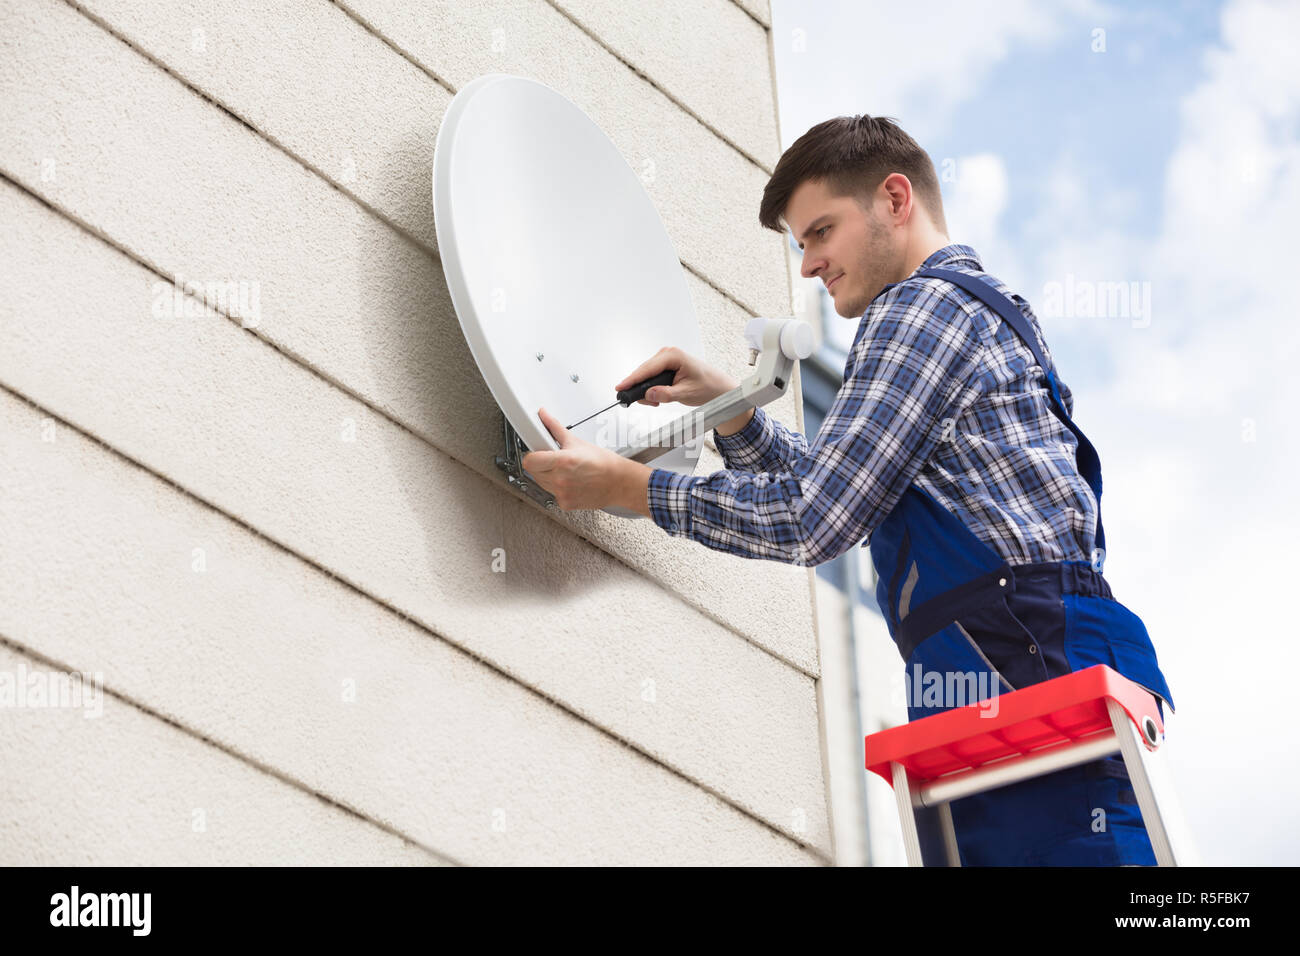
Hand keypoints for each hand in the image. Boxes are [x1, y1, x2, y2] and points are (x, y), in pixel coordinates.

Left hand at [521, 407, 644, 511]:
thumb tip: (543, 416)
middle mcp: (560, 479)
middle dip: (540, 464)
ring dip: (548, 476)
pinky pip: (552, 493)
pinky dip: (558, 487)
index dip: (531, 455)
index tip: (536, 452)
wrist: (619, 482)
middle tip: (553, 459)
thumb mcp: (577, 442)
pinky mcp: (565, 503)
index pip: (529, 461)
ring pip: (541, 483)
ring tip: (565, 470)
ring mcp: (562, 493)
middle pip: (533, 472)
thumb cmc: (603, 463)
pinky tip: (570, 481)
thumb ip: (555, 428)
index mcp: (562, 461)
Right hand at [614, 346, 736, 407]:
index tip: (620, 388)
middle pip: (643, 371)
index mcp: (673, 356)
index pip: (647, 369)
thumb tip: (649, 394)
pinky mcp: (664, 364)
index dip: (632, 380)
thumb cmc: (707, 386)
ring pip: (645, 374)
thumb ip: (666, 394)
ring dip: (646, 390)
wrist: (717, 387)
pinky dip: (650, 387)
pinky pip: (650, 375)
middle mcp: (668, 353)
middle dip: (639, 388)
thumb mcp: (686, 393)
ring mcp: (665, 358)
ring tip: (655, 402)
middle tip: (642, 403)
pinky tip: (656, 397)